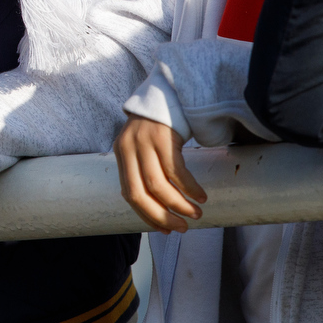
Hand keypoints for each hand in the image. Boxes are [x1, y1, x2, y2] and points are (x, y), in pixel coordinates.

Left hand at [114, 116, 205, 232]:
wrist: (167, 92)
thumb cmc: (157, 125)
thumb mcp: (142, 146)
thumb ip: (142, 169)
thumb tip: (155, 206)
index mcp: (121, 154)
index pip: (129, 194)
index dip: (147, 216)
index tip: (164, 230)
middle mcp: (128, 149)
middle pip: (140, 193)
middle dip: (161, 215)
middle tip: (181, 228)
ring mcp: (144, 142)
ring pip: (159, 185)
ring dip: (178, 204)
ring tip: (195, 214)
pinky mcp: (163, 136)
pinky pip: (176, 170)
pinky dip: (189, 187)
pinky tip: (200, 196)